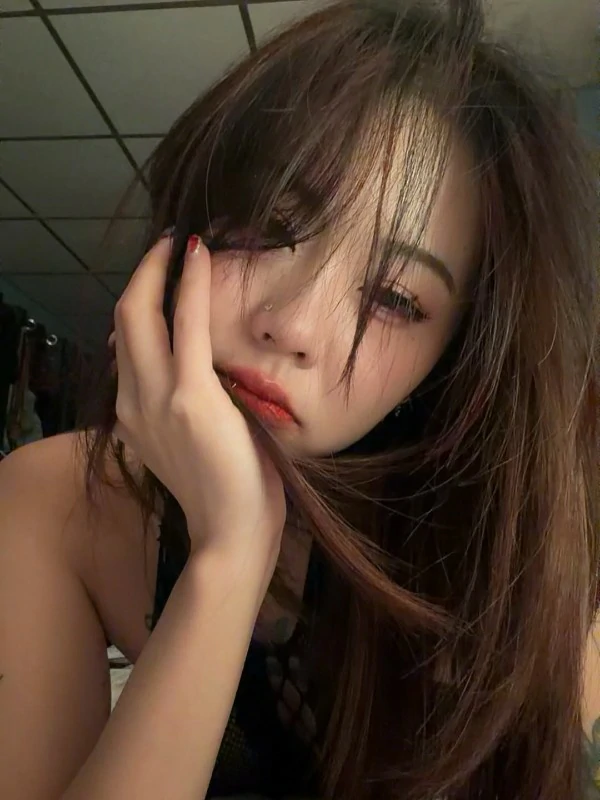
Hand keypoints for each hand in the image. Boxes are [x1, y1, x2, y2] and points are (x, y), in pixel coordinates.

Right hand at [110, 235, 285, 569]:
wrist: (232, 537)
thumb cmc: (225, 493)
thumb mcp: (188, 446)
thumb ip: (180, 410)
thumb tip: (197, 374)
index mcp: (132, 414)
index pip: (127, 344)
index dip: (140, 303)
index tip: (161, 277)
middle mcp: (132, 401)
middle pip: (122, 320)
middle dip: (141, 275)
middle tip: (166, 244)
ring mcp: (156, 398)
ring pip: (140, 314)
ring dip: (159, 269)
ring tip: (181, 241)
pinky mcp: (190, 396)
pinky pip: (186, 323)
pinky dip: (191, 283)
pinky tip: (199, 254)